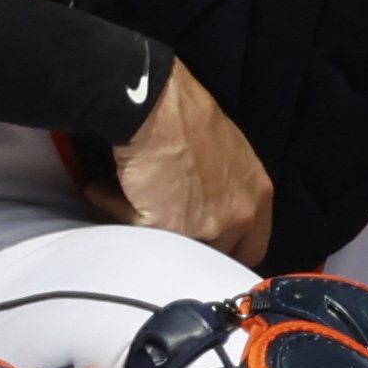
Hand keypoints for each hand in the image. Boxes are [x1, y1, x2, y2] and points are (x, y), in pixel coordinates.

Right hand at [105, 61, 272, 262]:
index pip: (252, 247)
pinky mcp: (173, 230)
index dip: (227, 250)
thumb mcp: (229, 159)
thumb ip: (226, 194)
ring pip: (179, 249)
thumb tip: (202, 211)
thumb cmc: (190, 122)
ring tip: (134, 206)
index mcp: (257, 195)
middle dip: (190, 247)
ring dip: (153, 233)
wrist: (160, 111)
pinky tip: (110, 194)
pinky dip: (120, 215)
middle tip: (162, 231)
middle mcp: (241, 214)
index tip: (205, 248)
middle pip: (218, 256)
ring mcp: (210, 226)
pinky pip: (141, 235)